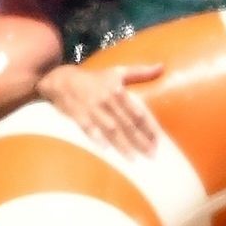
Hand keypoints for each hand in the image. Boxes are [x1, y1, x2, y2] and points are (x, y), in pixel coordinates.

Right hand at [37, 62, 163, 155]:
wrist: (64, 80)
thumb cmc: (96, 78)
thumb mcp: (118, 72)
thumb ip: (141, 72)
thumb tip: (162, 67)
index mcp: (118, 91)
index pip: (138, 112)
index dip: (148, 126)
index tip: (158, 140)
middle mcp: (107, 101)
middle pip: (127, 123)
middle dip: (140, 140)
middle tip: (152, 154)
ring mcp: (92, 109)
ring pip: (111, 129)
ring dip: (122, 144)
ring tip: (134, 159)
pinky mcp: (78, 116)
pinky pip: (88, 129)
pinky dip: (96, 138)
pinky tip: (105, 150)